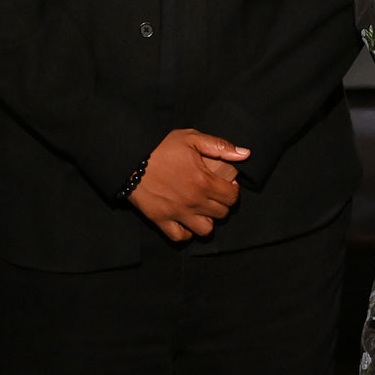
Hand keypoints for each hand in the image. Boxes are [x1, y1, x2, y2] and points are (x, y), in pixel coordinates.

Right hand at [128, 128, 250, 241]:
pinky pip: (180, 237)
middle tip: (214, 195)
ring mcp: (177, 213)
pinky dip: (186, 232)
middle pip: (221, 213)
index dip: (233, 191)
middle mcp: (193, 201)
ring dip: (207, 220)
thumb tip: (245, 154)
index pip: (232, 197)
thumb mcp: (192, 138)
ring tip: (202, 209)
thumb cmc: (161, 147)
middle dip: (222, 204)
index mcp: (204, 181)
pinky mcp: (160, 220)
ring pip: (205, 230)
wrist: (130, 158)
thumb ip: (220, 146)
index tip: (227, 185)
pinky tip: (186, 221)